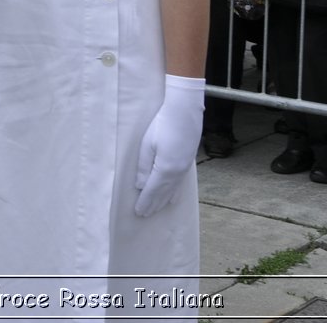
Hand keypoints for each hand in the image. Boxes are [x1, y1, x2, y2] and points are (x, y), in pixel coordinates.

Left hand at [133, 74, 204, 217]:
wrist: (185, 112)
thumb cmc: (162, 125)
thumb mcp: (147, 144)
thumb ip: (143, 167)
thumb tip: (139, 185)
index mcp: (165, 169)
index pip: (152, 190)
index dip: (145, 202)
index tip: (138, 212)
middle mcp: (177, 172)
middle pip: (163, 193)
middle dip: (153, 204)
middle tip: (145, 215)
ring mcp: (185, 168)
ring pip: (173, 190)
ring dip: (163, 201)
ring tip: (156, 210)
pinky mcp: (188, 162)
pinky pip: (180, 184)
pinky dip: (175, 194)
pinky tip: (174, 198)